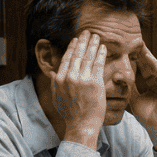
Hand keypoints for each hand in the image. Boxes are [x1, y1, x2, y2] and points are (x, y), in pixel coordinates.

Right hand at [48, 31, 106, 147]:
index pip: (66, 58)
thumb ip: (55, 84)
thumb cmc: (70, 114)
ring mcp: (82, 79)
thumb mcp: (57, 98)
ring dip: (93, 45)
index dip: (72, 47)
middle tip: (87, 32)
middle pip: (77, 54)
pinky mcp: (95, 83)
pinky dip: (101, 55)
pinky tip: (103, 48)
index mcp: (59, 79)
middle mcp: (69, 77)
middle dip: (83, 41)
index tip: (76, 39)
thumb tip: (53, 74)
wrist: (81, 125)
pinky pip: (98, 65)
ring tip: (97, 37)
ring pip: (88, 57)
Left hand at [130, 45, 156, 152]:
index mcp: (153, 85)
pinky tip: (146, 56)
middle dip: (141, 54)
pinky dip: (153, 64)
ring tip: (139, 45)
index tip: (127, 51)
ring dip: (147, 56)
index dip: (136, 60)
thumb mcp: (133, 98)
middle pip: (149, 65)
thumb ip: (128, 88)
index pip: (144, 69)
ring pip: (154, 66)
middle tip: (133, 42)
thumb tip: (118, 78)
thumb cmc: (146, 116)